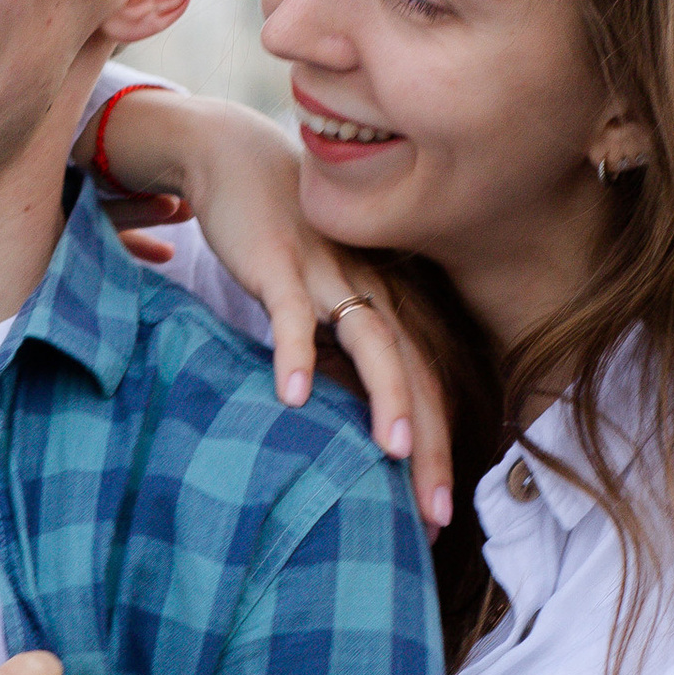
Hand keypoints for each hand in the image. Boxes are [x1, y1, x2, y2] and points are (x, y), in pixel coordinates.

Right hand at [95, 94, 451, 533]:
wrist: (235, 157)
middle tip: (433, 515)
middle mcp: (370, 289)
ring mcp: (327, 273)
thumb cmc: (281, 237)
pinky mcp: (278, 260)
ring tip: (392, 454)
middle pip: (413, 372)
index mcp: (386, 303)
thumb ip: (338, 351)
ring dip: (384, 397)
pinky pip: (289, 312)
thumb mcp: (320, 298)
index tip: (437, 517)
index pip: (426, 384)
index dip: (438, 448)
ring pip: (370, 340)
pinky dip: (292, 352)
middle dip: (428, 445)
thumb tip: (346, 421)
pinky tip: (290, 398)